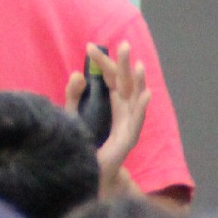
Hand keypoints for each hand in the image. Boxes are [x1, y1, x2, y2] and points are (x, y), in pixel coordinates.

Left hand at [87, 42, 150, 198]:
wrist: (87, 172)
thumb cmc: (82, 142)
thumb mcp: (73, 114)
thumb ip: (73, 95)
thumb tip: (77, 73)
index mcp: (112, 102)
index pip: (110, 77)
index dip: (102, 62)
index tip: (89, 47)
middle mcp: (123, 110)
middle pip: (125, 83)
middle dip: (124, 65)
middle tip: (123, 44)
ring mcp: (128, 125)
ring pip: (135, 99)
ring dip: (138, 82)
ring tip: (138, 66)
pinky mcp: (128, 140)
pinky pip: (137, 122)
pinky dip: (141, 108)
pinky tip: (145, 95)